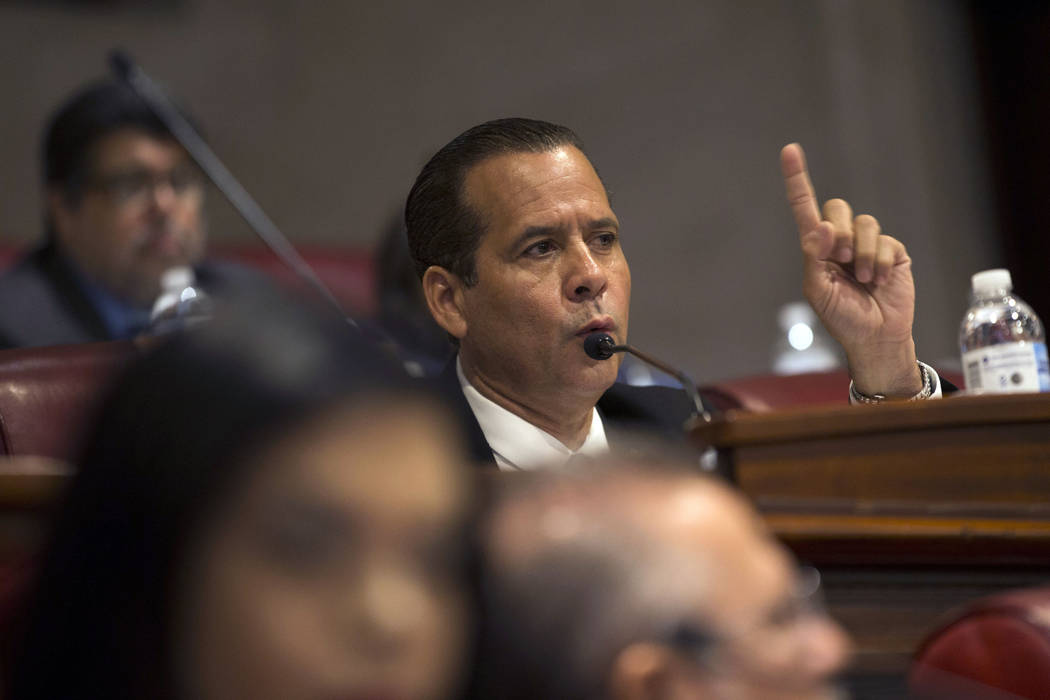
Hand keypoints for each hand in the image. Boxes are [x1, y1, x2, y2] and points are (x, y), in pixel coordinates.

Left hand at [780, 143, 921, 396]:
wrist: (875, 336)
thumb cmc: (841, 317)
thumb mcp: (818, 292)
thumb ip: (815, 258)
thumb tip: (823, 227)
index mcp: (817, 248)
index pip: (805, 208)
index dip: (798, 179)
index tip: (790, 150)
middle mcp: (841, 240)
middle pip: (836, 208)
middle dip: (839, 233)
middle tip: (842, 260)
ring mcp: (867, 243)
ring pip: (864, 222)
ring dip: (862, 252)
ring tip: (863, 278)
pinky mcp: (892, 251)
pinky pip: (886, 240)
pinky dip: (880, 261)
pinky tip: (880, 280)